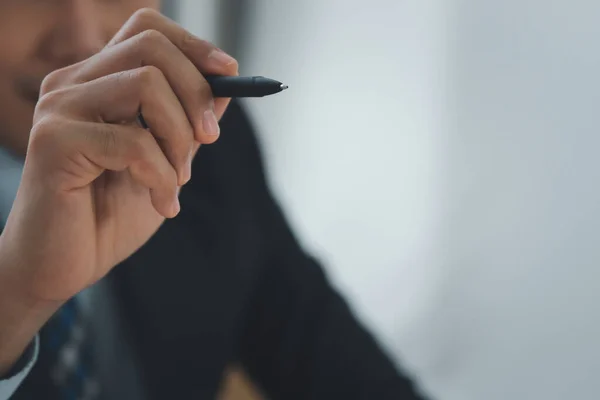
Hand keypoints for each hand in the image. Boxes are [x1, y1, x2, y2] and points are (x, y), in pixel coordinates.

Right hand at [0, 7, 236, 324]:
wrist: (63, 267)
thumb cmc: (108, 216)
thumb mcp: (166, 163)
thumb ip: (187, 123)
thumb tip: (226, 87)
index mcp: (97, 82)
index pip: (147, 29)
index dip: (194, 45)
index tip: (229, 73)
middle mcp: (72, 84)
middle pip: (151, 47)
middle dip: (196, 92)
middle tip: (208, 140)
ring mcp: (59, 109)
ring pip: (146, 84)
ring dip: (179, 137)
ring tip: (178, 180)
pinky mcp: (53, 142)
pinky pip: (134, 141)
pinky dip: (162, 176)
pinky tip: (162, 203)